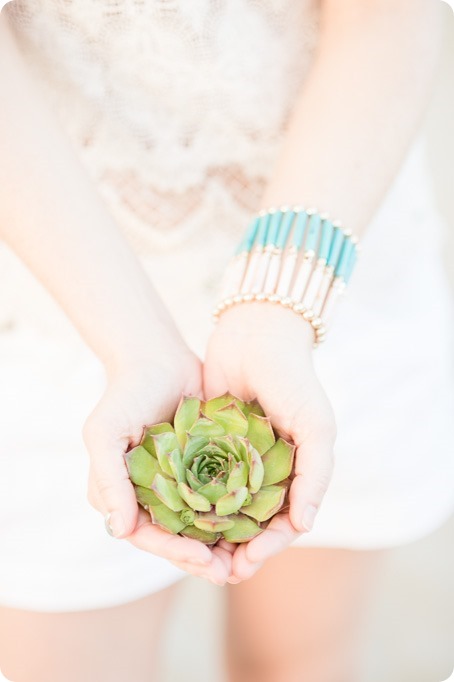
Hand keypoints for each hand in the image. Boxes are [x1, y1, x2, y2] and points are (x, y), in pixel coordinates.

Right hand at [82, 335, 231, 584]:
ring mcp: (179, 481)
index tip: (204, 561)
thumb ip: (108, 480)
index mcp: (124, 494)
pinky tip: (257, 523)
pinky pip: (219, 495)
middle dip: (201, 558)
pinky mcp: (204, 466)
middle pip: (176, 537)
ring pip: (200, 522)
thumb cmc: (124, 394)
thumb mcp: (105, 433)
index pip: (147, 535)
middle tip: (230, 572)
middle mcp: (151, 493)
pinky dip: (234, 512)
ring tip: (247, 559)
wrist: (156, 357)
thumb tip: (118, 531)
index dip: (173, 552)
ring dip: (221, 543)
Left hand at [204, 302, 335, 581]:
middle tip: (214, 571)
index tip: (246, 564)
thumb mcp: (316, 424)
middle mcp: (266, 470)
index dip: (268, 547)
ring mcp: (236, 459)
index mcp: (296, 471)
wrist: (256, 335)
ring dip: (211, 534)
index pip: (284, 522)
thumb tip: (306, 526)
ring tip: (192, 556)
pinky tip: (174, 519)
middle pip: (251, 523)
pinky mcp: (208, 445)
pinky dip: (191, 502)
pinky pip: (198, 480)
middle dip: (236, 550)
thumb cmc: (294, 379)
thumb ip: (316, 473)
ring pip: (223, 508)